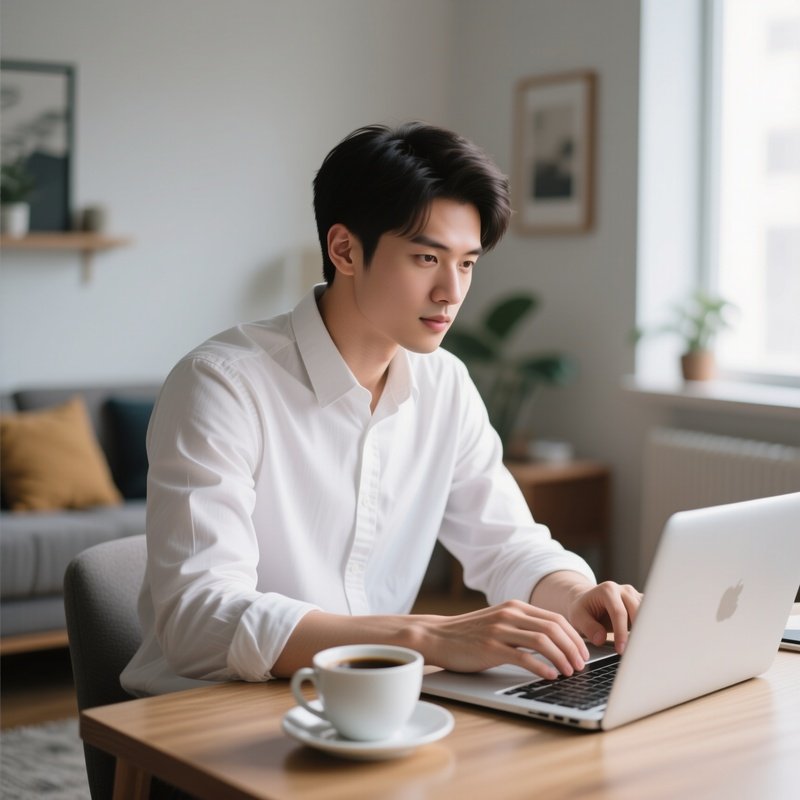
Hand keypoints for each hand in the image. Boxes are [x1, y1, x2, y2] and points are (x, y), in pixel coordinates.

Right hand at [419, 600, 590, 680]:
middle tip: (581, 665)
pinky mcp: (490, 647)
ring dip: (562, 658)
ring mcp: (500, 630)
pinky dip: (541, 667)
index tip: (583, 652)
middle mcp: (509, 615)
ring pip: (543, 640)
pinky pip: (523, 657)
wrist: (436, 636)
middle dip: (573, 648)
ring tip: (569, 672)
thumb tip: (554, 643)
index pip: (555, 618)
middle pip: (554, 628)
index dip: (574, 636)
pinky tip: (550, 676)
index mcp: (515, 607)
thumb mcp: (499, 623)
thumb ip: (522, 627)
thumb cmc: (469, 634)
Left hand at [564, 581, 642, 653]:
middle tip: (634, 652)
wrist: (588, 601)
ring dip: (646, 630)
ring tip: (640, 649)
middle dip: (637, 632)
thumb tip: (600, 639)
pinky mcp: (641, 603)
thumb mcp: (578, 617)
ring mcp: (634, 596)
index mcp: (608, 590)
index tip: (621, 649)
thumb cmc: (583, 609)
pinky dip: (648, 628)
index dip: (621, 632)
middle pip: (638, 611)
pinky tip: (645, 642)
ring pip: (647, 613)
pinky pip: (650, 616)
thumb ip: (588, 627)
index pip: (619, 612)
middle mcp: (624, 590)